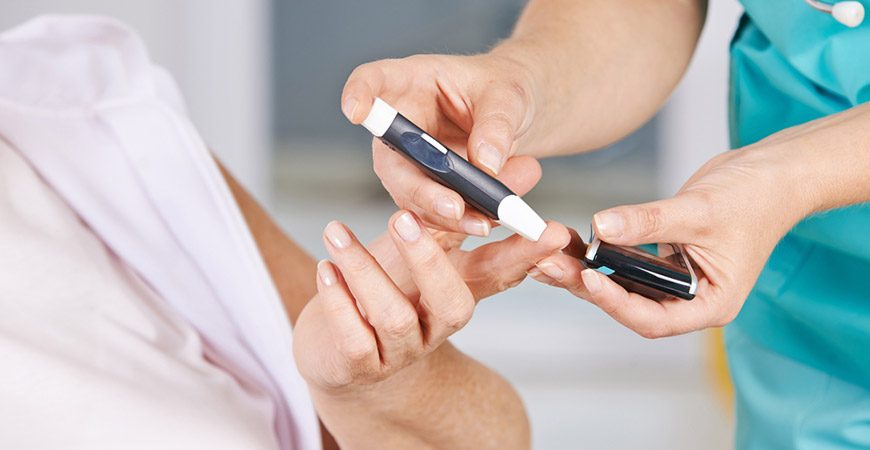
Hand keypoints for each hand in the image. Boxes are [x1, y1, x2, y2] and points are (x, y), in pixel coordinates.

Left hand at [292, 213, 569, 393]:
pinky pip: (354, 339)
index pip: (500, 274)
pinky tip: (327, 269)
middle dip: (428, 258)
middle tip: (403, 216)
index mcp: (456, 291)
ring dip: (363, 269)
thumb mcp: (419, 245)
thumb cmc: (382, 286)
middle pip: (453, 303)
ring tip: (335, 231)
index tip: (549, 230)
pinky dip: (337, 302)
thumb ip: (458, 211)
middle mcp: (436, 326)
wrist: (334, 350)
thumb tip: (522, 165)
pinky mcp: (359, 367)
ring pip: (394, 316)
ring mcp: (400, 352)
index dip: (525, 254)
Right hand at [341, 53, 545, 235]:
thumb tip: (485, 164)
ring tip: (482, 222)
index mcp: (412, 81)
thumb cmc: (505, 90)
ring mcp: (409, 159)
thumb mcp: (510, 96)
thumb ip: (497, 125)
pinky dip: (457, 222)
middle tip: (453, 207)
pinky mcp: (425, 186)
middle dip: (418, 188)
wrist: (519, 114)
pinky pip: (430, 211)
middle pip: (389, 157)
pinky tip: (484, 222)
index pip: (373, 80)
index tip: (355, 111)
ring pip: (408, 193)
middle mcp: (402, 122)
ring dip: (441, 213)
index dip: (358, 94)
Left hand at [529, 145, 808, 337]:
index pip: (654, 318)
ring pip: (620, 284)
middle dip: (586, 286)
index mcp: (709, 304)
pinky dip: (598, 253)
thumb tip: (601, 226)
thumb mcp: (700, 210)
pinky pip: (623, 262)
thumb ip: (648, 222)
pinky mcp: (660, 258)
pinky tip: (568, 243)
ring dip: (583, 270)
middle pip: (628, 305)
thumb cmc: (755, 197)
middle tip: (546, 266)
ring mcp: (672, 280)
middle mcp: (688, 299)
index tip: (588, 279)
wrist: (770, 174)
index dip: (617, 303)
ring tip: (545, 255)